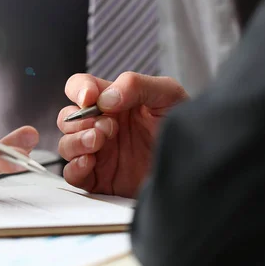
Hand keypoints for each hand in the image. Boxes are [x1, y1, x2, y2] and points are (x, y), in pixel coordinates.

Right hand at [57, 72, 187, 197]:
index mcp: (115, 102)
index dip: (79, 90)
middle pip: (68, 117)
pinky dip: (75, 167)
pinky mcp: (101, 180)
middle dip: (80, 120)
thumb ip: (136, 85)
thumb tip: (105, 98)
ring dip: (76, 141)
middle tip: (107, 127)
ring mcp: (100, 153)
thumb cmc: (188, 129)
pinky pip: (73, 174)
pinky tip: (91, 162)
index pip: (81, 88)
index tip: (89, 98)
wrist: (198, 166)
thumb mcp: (168, 95)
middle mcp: (103, 126)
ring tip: (99, 142)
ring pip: (66, 144)